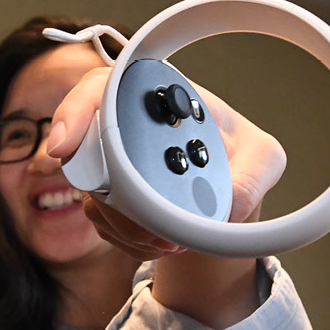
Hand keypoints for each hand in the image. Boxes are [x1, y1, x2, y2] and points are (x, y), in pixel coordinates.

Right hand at [47, 66, 285, 259]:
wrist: (226, 190)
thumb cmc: (240, 157)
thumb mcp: (264, 158)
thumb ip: (253, 173)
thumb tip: (228, 206)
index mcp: (157, 94)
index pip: (101, 87)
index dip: (76, 111)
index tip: (65, 146)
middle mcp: (123, 123)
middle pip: (83, 148)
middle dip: (108, 190)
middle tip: (141, 220)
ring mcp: (108, 162)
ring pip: (93, 194)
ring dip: (129, 224)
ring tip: (173, 241)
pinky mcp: (106, 197)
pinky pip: (102, 221)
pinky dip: (131, 238)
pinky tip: (163, 242)